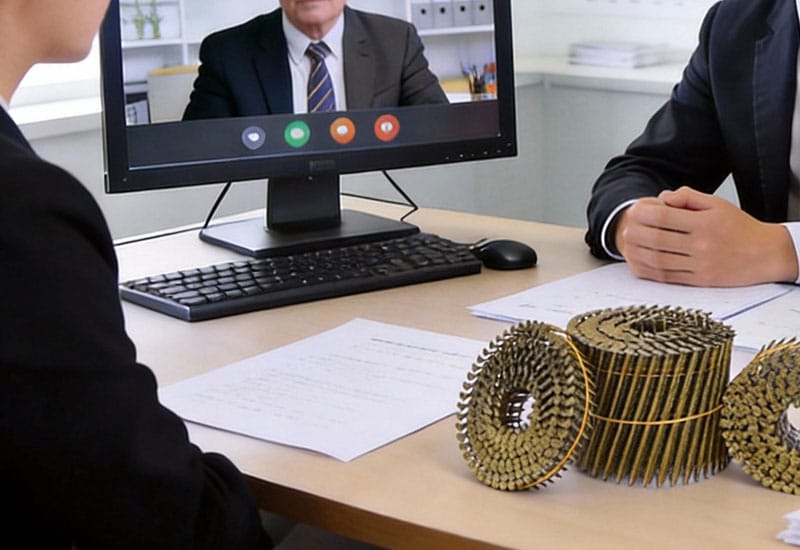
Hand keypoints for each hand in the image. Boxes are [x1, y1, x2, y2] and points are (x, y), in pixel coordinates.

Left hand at [614, 187, 797, 286]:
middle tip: (625, 228)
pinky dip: (647, 269)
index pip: (664, 218)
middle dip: (635, 233)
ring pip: (658, 261)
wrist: (765, 254)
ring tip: (626, 244)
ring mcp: (699, 265)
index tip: (634, 211)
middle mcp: (702, 245)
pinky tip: (637, 261)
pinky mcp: (698, 281)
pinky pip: (666, 277)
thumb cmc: (738, 227)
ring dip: (636, 252)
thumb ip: (687, 197)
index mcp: (705, 223)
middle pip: (657, 240)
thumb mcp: (717, 204)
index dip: (643, 214)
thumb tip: (661, 198)